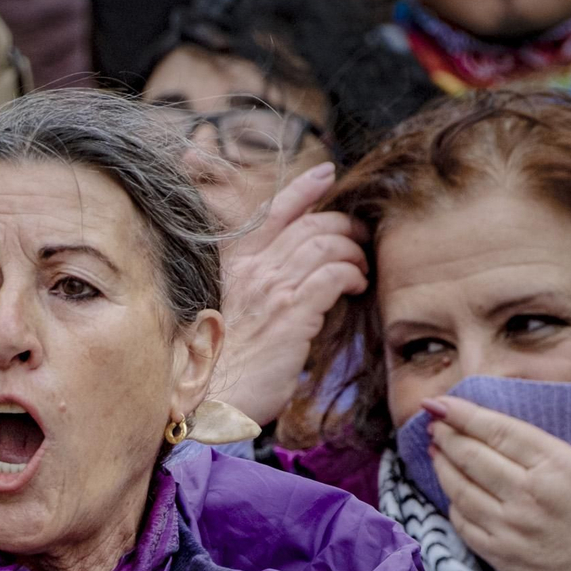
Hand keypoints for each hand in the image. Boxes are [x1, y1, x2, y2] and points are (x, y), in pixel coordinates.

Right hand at [213, 163, 368, 425]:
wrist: (207, 397)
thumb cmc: (220, 365)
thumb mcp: (230, 313)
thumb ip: (257, 289)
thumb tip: (294, 281)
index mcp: (235, 265)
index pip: (272, 212)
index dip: (303, 189)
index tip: (326, 173)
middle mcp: (253, 269)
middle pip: (309, 225)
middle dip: (342, 224)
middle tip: (361, 235)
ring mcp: (272, 288)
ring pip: (326, 245)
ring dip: (352, 251)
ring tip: (362, 266)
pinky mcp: (293, 312)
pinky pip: (334, 275)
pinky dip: (352, 273)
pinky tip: (357, 285)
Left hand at [426, 388, 570, 570]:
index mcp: (555, 466)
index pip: (497, 431)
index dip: (463, 414)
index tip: (439, 402)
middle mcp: (526, 494)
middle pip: (471, 456)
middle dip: (447, 435)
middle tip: (435, 422)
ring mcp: (508, 526)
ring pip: (460, 488)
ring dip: (442, 465)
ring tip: (436, 449)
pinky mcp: (499, 554)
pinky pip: (462, 523)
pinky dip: (452, 503)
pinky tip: (451, 490)